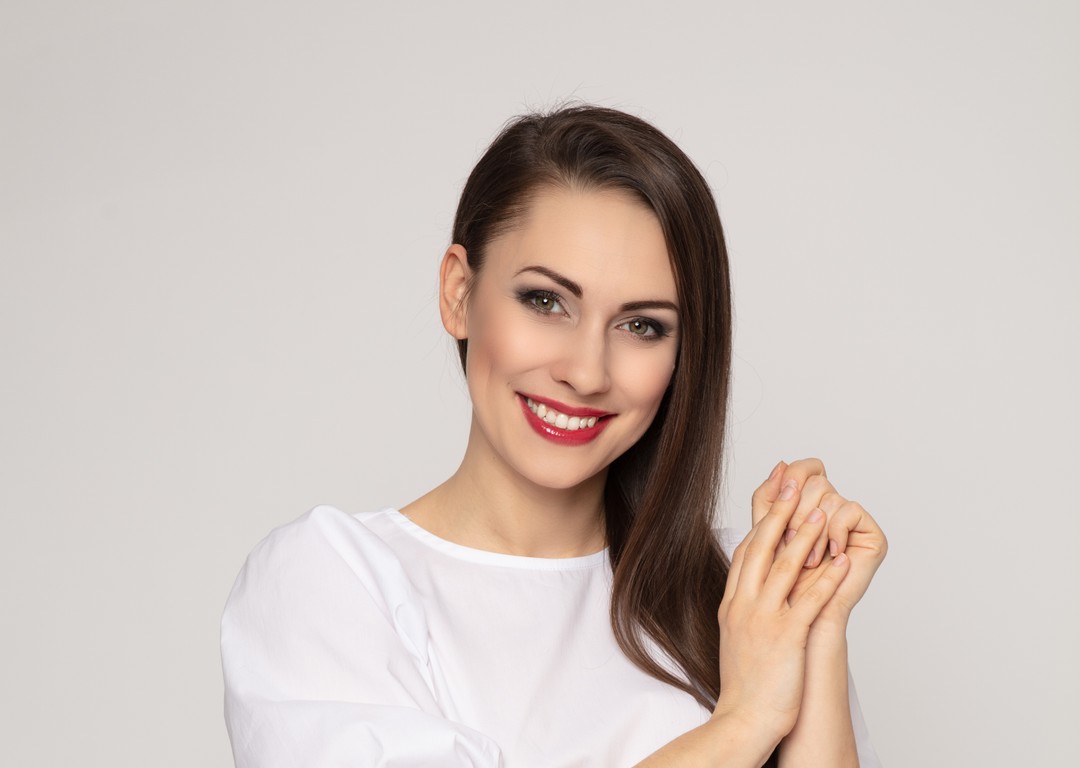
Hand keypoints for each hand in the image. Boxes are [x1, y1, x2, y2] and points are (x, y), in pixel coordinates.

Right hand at [714, 474, 852, 738]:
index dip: (762, 518)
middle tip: (793, 480)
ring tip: (822, 509)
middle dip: (779, 511)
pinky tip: (842, 561)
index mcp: (733, 603)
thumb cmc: (746, 685)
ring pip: (784, 567)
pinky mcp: (785, 637)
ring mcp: (763, 619)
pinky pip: (809, 600)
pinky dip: (827, 577)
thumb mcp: (737, 636)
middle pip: (761, 547)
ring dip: (805, 535)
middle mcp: (743, 604)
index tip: (773, 492)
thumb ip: (745, 608)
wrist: (742, 719)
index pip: (746, 550)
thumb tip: (754, 589)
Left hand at [751, 459, 887, 627]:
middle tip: (789, 543)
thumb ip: (767, 500)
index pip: (801, 471)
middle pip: (812, 480)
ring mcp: (854, 522)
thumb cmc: (782, 584)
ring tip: (809, 559)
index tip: (775, 505)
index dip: (787, 482)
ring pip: (828, 496)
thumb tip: (780, 463)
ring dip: (812, 531)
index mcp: (809, 504)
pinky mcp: (872, 536)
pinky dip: (835, 532)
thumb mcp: (766, 536)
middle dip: (795, 513)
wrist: (803, 621)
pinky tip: (832, 554)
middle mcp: (834, 507)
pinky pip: (849, 511)